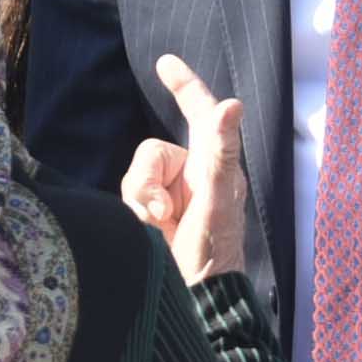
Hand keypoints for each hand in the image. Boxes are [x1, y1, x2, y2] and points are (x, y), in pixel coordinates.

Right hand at [120, 53, 251, 285]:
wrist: (193, 299)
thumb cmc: (214, 252)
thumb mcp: (216, 199)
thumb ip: (219, 151)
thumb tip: (232, 104)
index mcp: (215, 164)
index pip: (199, 112)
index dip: (184, 85)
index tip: (165, 62)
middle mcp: (193, 174)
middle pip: (151, 152)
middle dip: (147, 181)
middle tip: (162, 214)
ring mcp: (172, 194)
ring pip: (137, 175)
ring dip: (140, 201)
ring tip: (158, 227)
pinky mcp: (154, 213)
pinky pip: (130, 196)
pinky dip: (135, 213)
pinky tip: (152, 232)